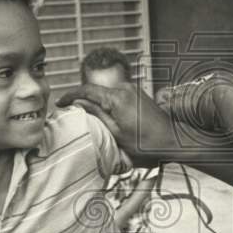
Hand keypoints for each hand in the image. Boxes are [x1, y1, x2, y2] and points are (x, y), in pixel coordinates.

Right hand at [57, 82, 178, 160]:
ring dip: (96, 102)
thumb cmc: (146, 143)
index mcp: (117, 97)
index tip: (60, 103)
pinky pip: (117, 95)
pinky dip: (108, 103)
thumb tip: (79, 103)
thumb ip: (96, 115)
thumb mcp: (116, 133)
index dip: (70, 95)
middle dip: (83, 100)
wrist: (173, 140)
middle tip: (71, 112)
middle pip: (97, 90)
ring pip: (106, 93)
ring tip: (87, 116)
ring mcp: (133, 89)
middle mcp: (125, 88)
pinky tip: (105, 115)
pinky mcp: (138, 94)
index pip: (87, 90)